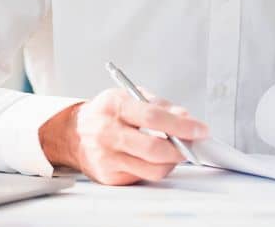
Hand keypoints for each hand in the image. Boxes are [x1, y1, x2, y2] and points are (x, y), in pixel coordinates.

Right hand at [38, 88, 208, 184]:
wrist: (74, 134)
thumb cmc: (107, 113)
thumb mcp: (130, 97)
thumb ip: (161, 106)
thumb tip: (186, 118)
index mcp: (115, 106)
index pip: (153, 117)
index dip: (181, 125)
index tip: (200, 129)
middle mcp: (108, 132)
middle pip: (154, 148)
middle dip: (181, 149)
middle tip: (192, 146)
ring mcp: (107, 157)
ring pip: (153, 168)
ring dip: (171, 162)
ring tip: (173, 152)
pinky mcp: (110, 176)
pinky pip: (144, 177)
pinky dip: (155, 168)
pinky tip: (154, 159)